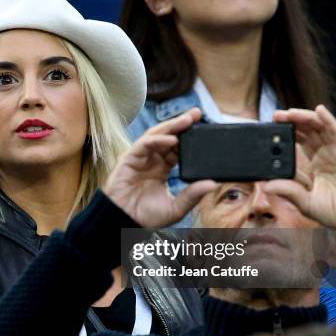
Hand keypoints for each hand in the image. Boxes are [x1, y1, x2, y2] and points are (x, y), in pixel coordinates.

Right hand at [103, 109, 216, 227]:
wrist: (123, 222)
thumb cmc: (144, 217)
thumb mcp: (175, 208)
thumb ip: (192, 195)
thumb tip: (212, 184)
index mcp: (161, 170)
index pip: (177, 149)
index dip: (189, 139)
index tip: (205, 130)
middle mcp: (150, 161)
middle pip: (167, 137)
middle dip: (182, 124)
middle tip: (198, 113)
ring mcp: (139, 159)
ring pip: (156, 136)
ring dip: (172, 126)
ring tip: (188, 119)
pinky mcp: (128, 159)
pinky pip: (144, 144)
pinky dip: (158, 140)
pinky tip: (172, 139)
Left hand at [264, 105, 335, 227]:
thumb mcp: (306, 204)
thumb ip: (289, 193)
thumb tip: (266, 186)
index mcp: (309, 167)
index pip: (293, 148)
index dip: (281, 138)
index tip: (266, 131)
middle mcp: (321, 156)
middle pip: (303, 133)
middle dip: (289, 123)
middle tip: (275, 116)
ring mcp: (333, 151)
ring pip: (317, 128)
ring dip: (303, 118)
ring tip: (288, 112)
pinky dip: (328, 120)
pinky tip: (319, 110)